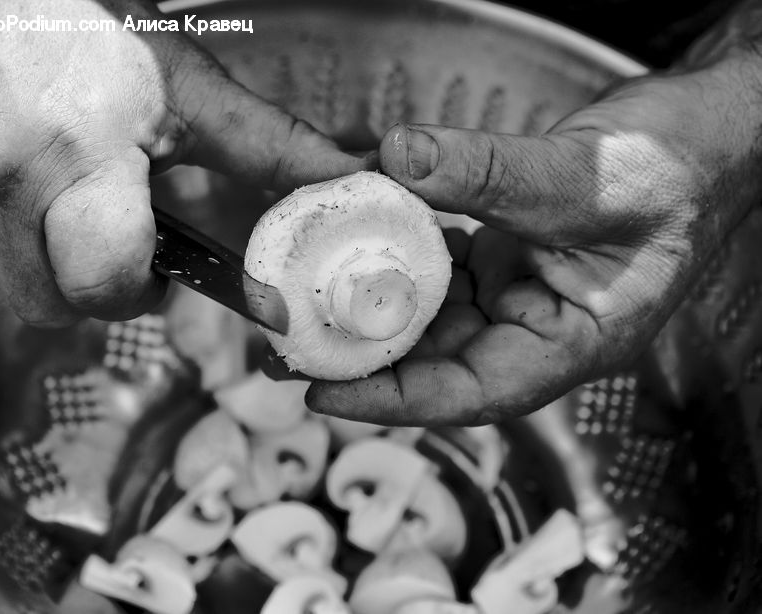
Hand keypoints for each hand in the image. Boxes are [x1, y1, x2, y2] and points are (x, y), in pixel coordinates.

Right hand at [0, 0, 364, 325]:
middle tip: (106, 234)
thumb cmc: (91, 27)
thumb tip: (350, 186)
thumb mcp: (190, 89)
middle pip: (47, 303)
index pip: (103, 285)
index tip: (148, 265)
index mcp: (76, 150)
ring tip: (60, 204)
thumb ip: (272, 150)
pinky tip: (9, 191)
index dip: (135, 288)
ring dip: (40, 267)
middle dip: (89, 286)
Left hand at [305, 54, 761, 424]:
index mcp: (572, 344)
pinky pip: (442, 274)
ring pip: (434, 320)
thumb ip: (488, 173)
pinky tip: (365, 245)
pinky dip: (403, 262)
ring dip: (376, 310)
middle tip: (293, 347)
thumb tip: (397, 159)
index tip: (323, 392)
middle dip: (367, 358)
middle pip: (438, 364)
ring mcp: (521, 296)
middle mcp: (540, 330)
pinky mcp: (507, 260)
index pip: (470, 393)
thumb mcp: (582, 178)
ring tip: (311, 301)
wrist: (701, 136)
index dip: (393, 399)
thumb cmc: (675, 172)